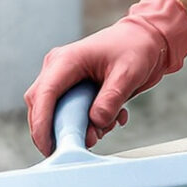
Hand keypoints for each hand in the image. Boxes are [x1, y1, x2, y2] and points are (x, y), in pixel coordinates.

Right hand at [24, 0, 186, 154]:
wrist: (146, 40)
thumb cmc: (136, 48)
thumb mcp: (128, 74)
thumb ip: (111, 99)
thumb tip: (95, 123)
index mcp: (67, 60)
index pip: (44, 94)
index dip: (41, 123)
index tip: (48, 146)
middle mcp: (59, 69)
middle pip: (41, 106)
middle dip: (55, 131)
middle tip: (77, 147)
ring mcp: (64, 79)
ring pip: (55, 112)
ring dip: (77, 128)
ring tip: (106, 126)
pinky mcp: (74, 89)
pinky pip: (70, 113)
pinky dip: (87, 124)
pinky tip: (112, 119)